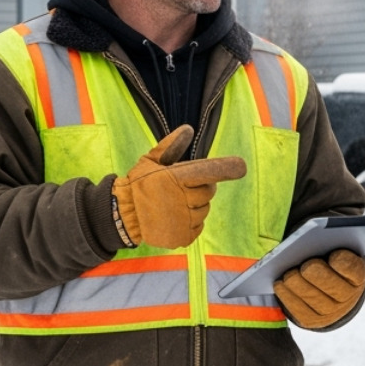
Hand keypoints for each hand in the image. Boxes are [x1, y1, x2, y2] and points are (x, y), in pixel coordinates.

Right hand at [112, 125, 246, 248]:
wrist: (123, 215)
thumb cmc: (140, 184)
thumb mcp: (151, 161)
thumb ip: (171, 146)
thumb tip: (188, 129)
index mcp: (176, 178)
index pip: (208, 171)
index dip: (226, 168)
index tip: (241, 166)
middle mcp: (182, 199)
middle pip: (209, 192)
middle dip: (201, 189)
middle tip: (183, 189)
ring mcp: (183, 220)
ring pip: (204, 211)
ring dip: (194, 207)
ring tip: (174, 205)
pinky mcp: (183, 236)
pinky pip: (198, 227)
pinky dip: (190, 223)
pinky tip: (174, 217)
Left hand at [274, 248, 364, 329]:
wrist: (330, 291)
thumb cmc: (329, 263)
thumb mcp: (334, 251)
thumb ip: (328, 244)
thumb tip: (309, 241)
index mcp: (356, 276)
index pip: (352, 269)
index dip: (344, 264)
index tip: (334, 256)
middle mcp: (347, 297)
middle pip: (332, 286)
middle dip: (318, 276)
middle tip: (306, 266)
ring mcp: (330, 312)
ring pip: (313, 298)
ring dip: (299, 286)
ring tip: (288, 275)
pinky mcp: (312, 320)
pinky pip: (299, 309)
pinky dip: (288, 296)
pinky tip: (279, 284)